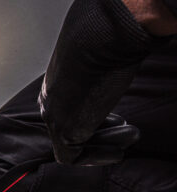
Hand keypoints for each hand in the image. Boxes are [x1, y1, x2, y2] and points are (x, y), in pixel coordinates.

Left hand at [39, 0, 164, 164]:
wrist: (102, 37)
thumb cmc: (107, 34)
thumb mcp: (103, 53)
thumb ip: (107, 62)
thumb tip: (140, 42)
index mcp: (57, 81)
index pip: (67, 109)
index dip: (93, 117)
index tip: (117, 120)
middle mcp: (50, 100)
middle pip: (66, 128)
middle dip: (97, 133)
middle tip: (124, 128)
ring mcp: (54, 117)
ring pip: (71, 143)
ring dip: (103, 144)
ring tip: (130, 135)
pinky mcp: (64, 130)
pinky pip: (73, 156)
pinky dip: (98, 156)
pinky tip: (119, 151)